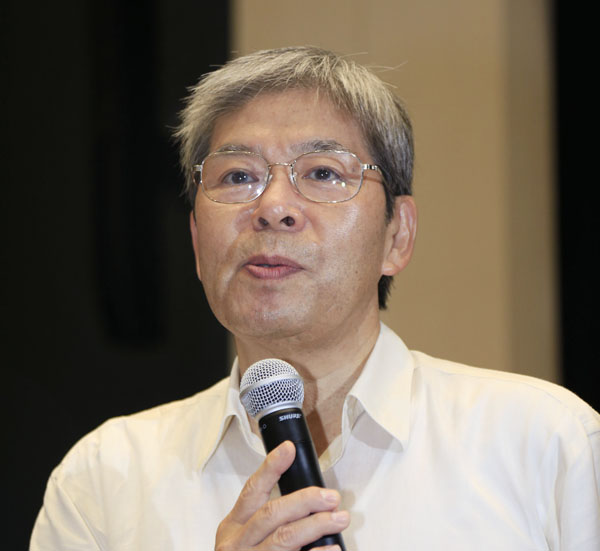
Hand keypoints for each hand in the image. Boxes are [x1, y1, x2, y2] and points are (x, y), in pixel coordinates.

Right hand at [215, 440, 348, 550]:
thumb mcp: (245, 537)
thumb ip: (266, 517)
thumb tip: (308, 497)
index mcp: (233, 527)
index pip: (252, 490)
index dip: (270, 468)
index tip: (289, 449)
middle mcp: (238, 545)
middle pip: (272, 514)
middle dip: (305, 500)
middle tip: (332, 496)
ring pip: (284, 539)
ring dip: (316, 526)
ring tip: (341, 518)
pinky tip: (333, 550)